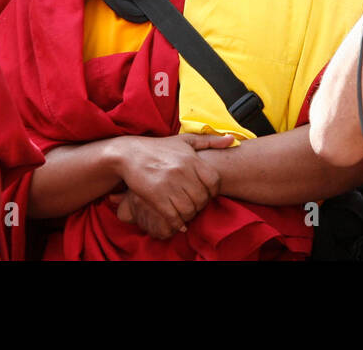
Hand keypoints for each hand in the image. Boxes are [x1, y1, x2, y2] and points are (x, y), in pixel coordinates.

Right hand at [113, 133, 233, 234]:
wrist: (130, 154)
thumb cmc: (160, 148)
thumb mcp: (185, 140)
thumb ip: (210, 141)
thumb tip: (232, 140)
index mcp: (191, 159)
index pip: (214, 181)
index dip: (213, 191)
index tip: (205, 193)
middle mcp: (182, 171)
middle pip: (202, 198)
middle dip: (200, 204)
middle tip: (193, 204)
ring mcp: (168, 184)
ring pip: (189, 209)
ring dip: (189, 215)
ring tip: (185, 211)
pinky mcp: (155, 197)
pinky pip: (173, 216)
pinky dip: (177, 222)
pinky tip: (176, 219)